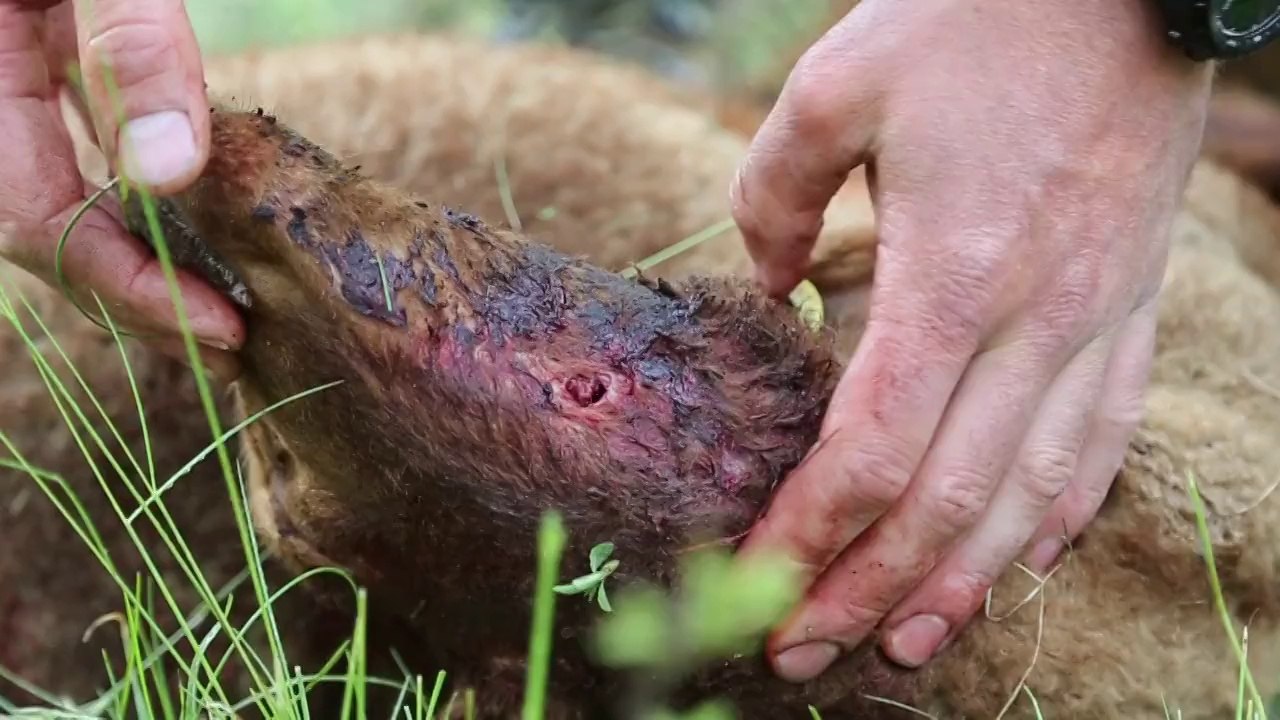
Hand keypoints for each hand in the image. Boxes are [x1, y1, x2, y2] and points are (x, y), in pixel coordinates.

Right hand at [0, 0, 242, 378]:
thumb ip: (130, 41)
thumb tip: (167, 171)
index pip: (38, 223)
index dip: (131, 289)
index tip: (222, 328)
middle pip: (47, 230)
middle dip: (138, 298)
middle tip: (230, 344)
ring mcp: (8, 83)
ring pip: (60, 197)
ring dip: (140, 257)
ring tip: (219, 309)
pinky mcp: (39, 59)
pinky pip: (76, 151)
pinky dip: (136, 198)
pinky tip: (194, 222)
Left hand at [731, 0, 1212, 680]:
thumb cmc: (975, 18)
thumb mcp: (838, 84)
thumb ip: (773, 191)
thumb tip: (764, 284)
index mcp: (954, 271)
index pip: (873, 446)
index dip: (808, 530)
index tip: (756, 582)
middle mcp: (1038, 319)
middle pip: (948, 497)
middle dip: (867, 588)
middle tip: (803, 653)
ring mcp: (1100, 319)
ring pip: (1035, 492)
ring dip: (965, 582)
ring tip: (906, 643)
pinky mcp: (1134, 306)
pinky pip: (1105, 436)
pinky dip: (1060, 513)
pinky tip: (1018, 561)